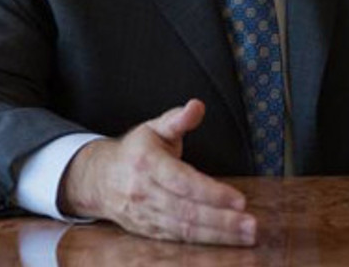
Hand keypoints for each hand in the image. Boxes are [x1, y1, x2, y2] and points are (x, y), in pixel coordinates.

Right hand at [58, 99, 257, 245]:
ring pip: (184, 230)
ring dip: (218, 235)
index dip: (211, 193)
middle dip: (221, 220)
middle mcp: (144, 192)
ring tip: (246, 236)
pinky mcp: (148, 231)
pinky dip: (203, 243)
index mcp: (146, 163)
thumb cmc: (134, 151)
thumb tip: (197, 106)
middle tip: (251, 225)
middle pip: (186, 211)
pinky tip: (225, 241)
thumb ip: (177, 119)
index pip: (182, 182)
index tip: (238, 199)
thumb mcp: (153, 128)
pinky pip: (178, 240)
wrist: (98, 180)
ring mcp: (145, 215)